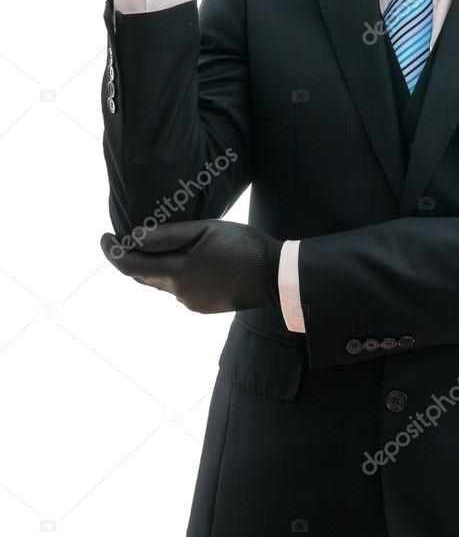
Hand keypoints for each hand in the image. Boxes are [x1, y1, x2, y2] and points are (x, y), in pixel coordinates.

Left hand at [100, 220, 282, 313]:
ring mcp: (192, 303)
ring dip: (158, 267)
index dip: (113, 252)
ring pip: (163, 283)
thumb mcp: (206, 230)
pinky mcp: (204, 307)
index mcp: (177, 273)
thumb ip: (168, 235)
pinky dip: (177, 275)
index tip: (105, 237)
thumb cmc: (243, 246)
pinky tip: (193, 262)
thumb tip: (133, 237)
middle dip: (133, 258)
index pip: (130, 266)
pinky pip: (181, 290)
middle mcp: (179, 293)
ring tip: (165, 245)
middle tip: (130, 238)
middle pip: (144, 276)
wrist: (275, 276)